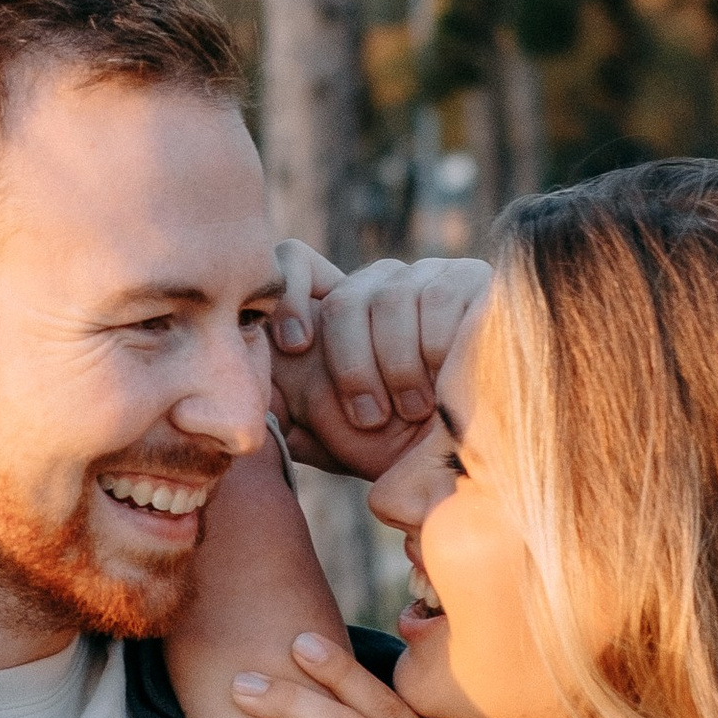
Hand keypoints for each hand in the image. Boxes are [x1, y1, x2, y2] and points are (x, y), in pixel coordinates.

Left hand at [267, 254, 489, 481]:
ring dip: (396, 366)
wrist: (472, 456)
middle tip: (368, 416)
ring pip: (385, 297)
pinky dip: (436, 349)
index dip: (286, 293)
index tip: (294, 345)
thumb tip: (245, 403)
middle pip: (341, 297)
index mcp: (341, 311)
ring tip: (413, 409)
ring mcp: (424, 277)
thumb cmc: (403, 449)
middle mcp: (377, 286)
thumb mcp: (335, 439)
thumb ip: (289, 418)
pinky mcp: (469, 278)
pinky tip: (448, 379)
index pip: (293, 261)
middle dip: (350, 364)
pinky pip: (435, 297)